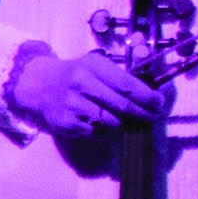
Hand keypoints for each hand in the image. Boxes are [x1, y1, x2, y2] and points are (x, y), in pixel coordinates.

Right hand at [6, 42, 162, 143]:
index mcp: (92, 66)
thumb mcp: (94, 65)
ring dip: (126, 124)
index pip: (126, 84)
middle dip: (143, 113)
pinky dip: (108, 132)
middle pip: (122, 105)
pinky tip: (110, 126)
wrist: (37, 83)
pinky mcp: (66, 123)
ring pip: (111, 122)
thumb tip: (150, 95)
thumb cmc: (75, 74)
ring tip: (132, 121)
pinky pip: (97, 133)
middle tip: (154, 116)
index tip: (159, 103)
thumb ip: (118, 77)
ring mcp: (72, 105)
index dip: (147, 96)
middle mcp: (81, 84)